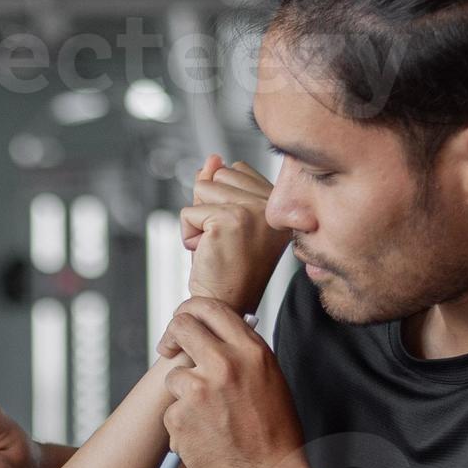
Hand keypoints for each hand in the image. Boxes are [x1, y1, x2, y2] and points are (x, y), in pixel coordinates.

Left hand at [158, 296, 302, 467]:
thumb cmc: (274, 434)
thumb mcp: (270, 379)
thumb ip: (242, 354)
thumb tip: (214, 335)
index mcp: (251, 351)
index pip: (210, 307)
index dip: (190, 310)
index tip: (183, 321)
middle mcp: (224, 364)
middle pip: (181, 327)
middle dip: (173, 338)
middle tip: (171, 350)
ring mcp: (199, 389)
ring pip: (174, 377)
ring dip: (184, 395)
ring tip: (211, 419)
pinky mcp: (180, 416)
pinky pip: (172, 411)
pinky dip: (183, 425)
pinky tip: (207, 438)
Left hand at [179, 153, 290, 313]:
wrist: (226, 308)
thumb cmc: (228, 271)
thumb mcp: (225, 221)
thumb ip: (221, 186)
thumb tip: (212, 159)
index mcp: (280, 204)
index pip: (237, 171)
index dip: (223, 201)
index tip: (236, 235)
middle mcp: (273, 205)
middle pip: (219, 175)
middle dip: (209, 208)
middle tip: (225, 244)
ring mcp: (254, 210)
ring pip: (202, 189)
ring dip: (198, 221)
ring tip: (217, 248)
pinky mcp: (230, 219)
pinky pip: (188, 212)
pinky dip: (188, 236)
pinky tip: (207, 255)